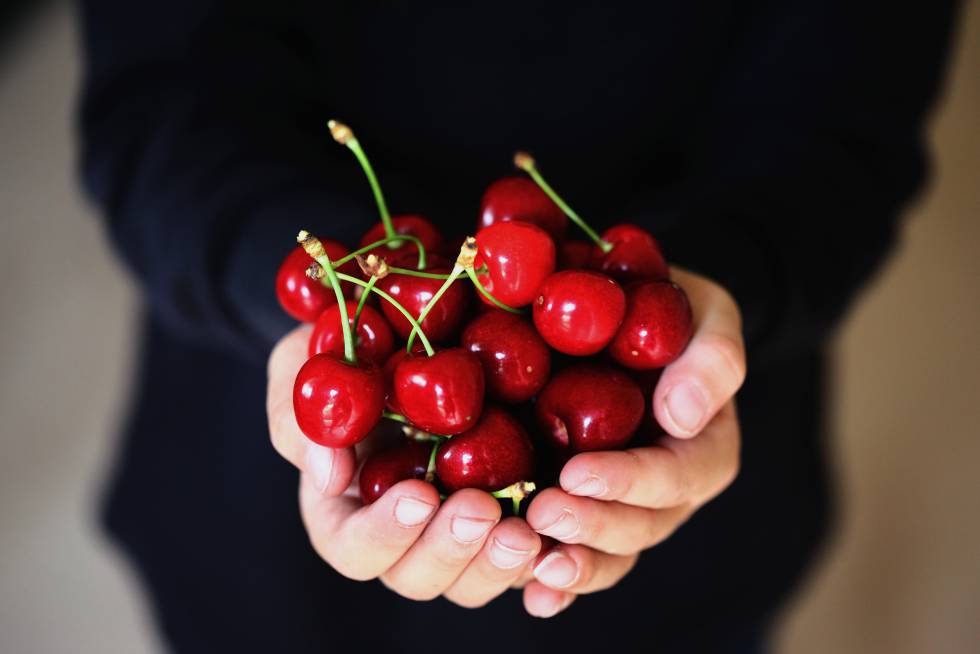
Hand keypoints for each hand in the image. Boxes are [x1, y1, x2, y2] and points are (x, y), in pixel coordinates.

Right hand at [267, 325, 542, 607]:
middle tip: (482, 509)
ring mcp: (458, 527)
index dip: (384, 535)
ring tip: (527, 528)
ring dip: (499, 562)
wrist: (408, 327)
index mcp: (345, 509)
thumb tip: (330, 476)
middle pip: (418, 576)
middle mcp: (404, 532)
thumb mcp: (302, 365)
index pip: (355, 549)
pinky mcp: (508, 511)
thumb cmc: (344, 348)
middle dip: (450, 550)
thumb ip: (298, 417)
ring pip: (474, 577)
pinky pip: (528, 556)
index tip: (417, 495)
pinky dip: (547, 557)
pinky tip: (564, 537)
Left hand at [520, 267, 744, 616]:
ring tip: (535, 565)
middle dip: (594, 526)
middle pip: (641, 527)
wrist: (618, 317)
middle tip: (543, 512)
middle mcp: (667, 492)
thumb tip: (682, 416)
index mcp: (704, 448)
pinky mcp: (582, 508)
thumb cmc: (662, 308)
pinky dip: (556, 579)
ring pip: (610, 553)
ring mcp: (624, 506)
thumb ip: (712, 356)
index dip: (630, 482)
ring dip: (575, 564)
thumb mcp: (704, 313)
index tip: (577, 473)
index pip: (676, 477)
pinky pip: (575, 552)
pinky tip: (532, 592)